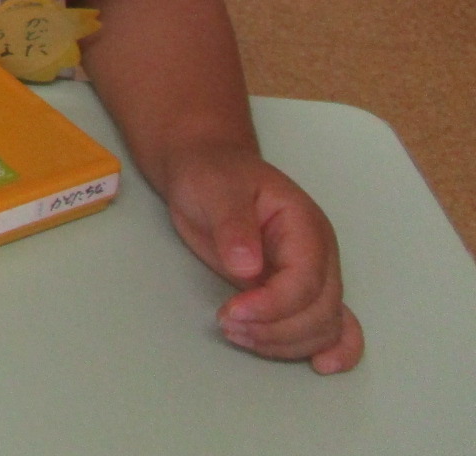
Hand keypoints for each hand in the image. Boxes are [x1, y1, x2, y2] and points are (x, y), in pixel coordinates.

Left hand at [162, 147, 363, 372]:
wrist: (207, 171)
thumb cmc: (213, 175)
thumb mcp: (216, 189)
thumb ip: (233, 226)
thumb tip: (248, 267)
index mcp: (304, 225)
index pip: (305, 281)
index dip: (273, 306)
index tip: (233, 313)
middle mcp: (317, 254)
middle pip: (319, 311)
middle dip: (276, 329)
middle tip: (228, 325)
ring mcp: (311, 274)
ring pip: (322, 326)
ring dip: (285, 342)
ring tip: (237, 335)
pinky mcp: (296, 291)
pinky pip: (330, 325)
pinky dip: (330, 347)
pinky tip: (321, 365)